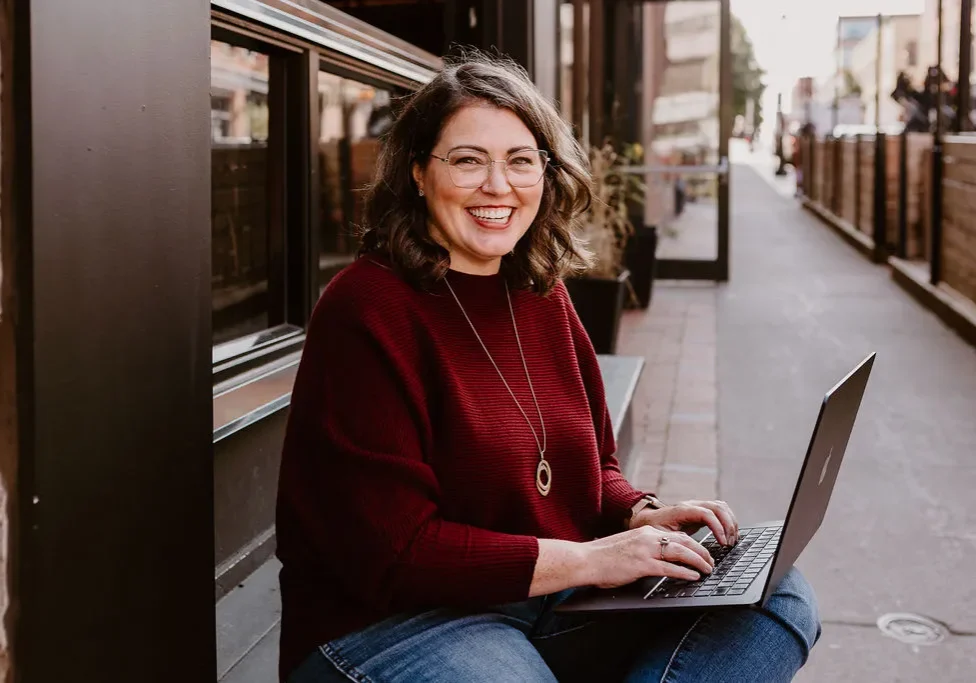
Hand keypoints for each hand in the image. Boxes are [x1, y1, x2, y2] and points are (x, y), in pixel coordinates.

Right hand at [581, 526, 714, 588]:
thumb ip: (645, 548)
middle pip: (684, 541)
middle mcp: (648, 537)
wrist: (586, 559)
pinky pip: (669, 568)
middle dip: (701, 552)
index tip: (702, 552)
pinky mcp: (642, 565)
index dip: (694, 545)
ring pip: (681, 552)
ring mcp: (645, 550)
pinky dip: (684, 572)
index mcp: (646, 532)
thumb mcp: (628, 545)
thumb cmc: (603, 556)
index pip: (678, 535)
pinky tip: (693, 577)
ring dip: (698, 561)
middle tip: (710, 562)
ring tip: (707, 569)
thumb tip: (661, 559)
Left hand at [633, 499, 738, 546]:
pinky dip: (728, 521)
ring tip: (732, 540)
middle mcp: (691, 505)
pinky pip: (720, 511)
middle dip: (728, 525)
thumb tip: (689, 554)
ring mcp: (697, 506)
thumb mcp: (661, 536)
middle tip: (729, 544)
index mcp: (682, 510)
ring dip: (730, 522)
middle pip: (718, 507)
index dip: (718, 527)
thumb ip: (675, 542)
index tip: (723, 543)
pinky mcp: (701, 511)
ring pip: (721, 507)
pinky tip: (730, 534)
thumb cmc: (653, 528)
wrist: (648, 518)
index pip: (706, 513)